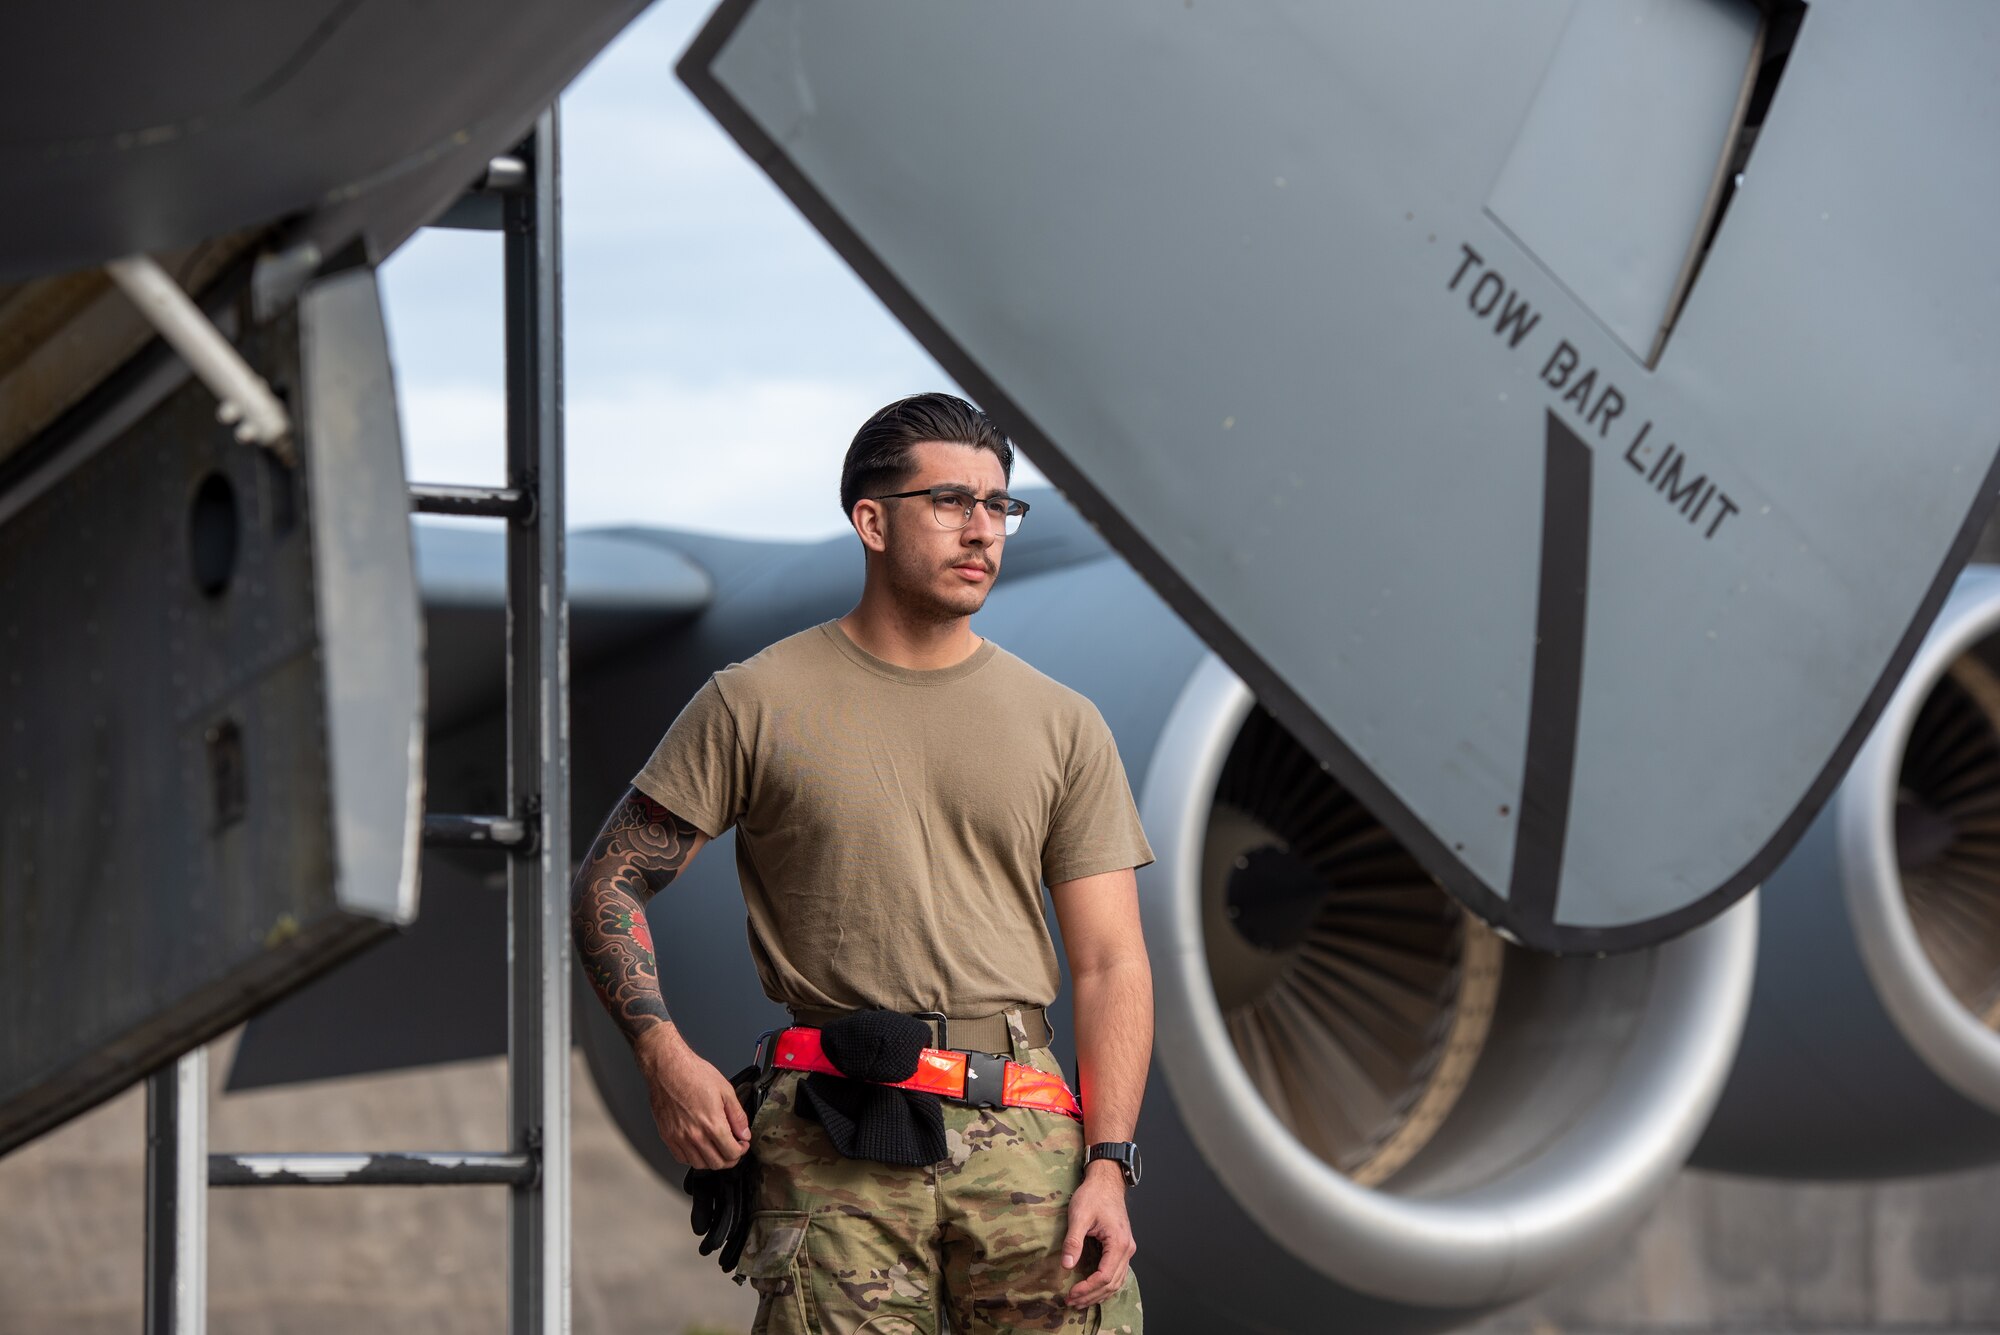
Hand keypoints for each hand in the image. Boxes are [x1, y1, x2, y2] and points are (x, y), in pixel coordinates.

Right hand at [634, 1025, 751, 1168]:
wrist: (667, 1068)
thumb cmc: (693, 1074)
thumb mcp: (725, 1090)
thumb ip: (737, 1116)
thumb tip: (744, 1132)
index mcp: (712, 1124)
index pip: (732, 1153)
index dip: (741, 1151)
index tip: (742, 1144)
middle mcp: (695, 1135)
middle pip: (717, 1163)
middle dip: (730, 1159)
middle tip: (732, 1148)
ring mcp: (679, 1138)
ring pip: (700, 1164)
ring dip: (712, 1160)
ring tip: (717, 1148)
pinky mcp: (667, 1136)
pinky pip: (682, 1158)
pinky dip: (693, 1158)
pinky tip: (699, 1148)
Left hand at [1062, 1161, 1135, 1307]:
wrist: (1106, 1182)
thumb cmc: (1093, 1195)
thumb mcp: (1079, 1216)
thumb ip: (1073, 1242)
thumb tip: (1067, 1265)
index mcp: (1118, 1243)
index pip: (1104, 1276)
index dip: (1087, 1289)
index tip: (1071, 1293)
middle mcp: (1127, 1249)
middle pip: (1112, 1283)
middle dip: (1091, 1296)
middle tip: (1071, 1302)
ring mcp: (1127, 1249)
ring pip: (1117, 1282)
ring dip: (1099, 1294)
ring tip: (1080, 1300)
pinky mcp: (1122, 1247)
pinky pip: (1117, 1274)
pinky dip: (1106, 1286)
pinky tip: (1093, 1290)